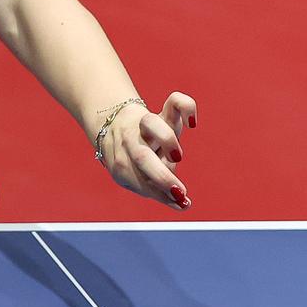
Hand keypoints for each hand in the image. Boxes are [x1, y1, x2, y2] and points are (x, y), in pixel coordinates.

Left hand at [96, 92, 196, 210]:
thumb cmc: (132, 160)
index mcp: (126, 162)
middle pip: (142, 156)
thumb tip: (184, 205)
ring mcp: (148, 125)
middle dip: (161, 176)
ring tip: (177, 157)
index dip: (159, 192)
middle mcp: (134, 142)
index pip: (138, 179)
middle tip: (179, 190)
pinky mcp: (165, 111)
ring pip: (151, 124)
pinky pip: (176, 102)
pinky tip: (192, 124)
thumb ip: (159, 191)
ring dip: (167, 141)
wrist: (114, 125)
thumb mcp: (139, 178)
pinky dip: (187, 108)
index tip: (180, 200)